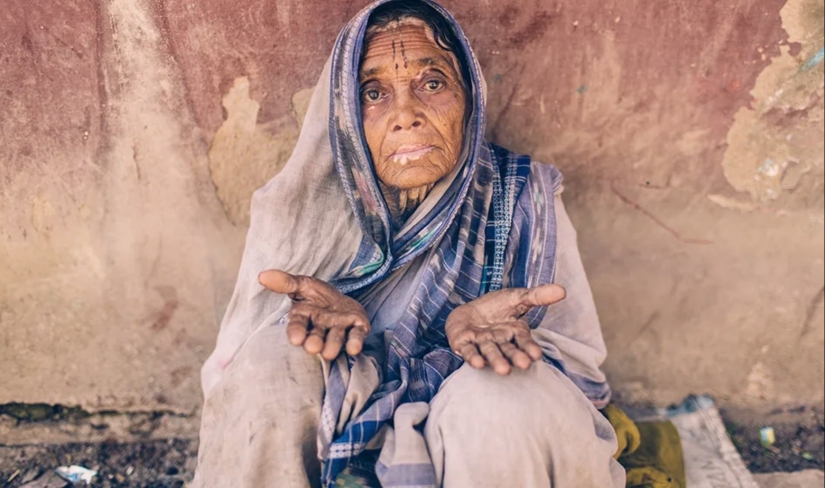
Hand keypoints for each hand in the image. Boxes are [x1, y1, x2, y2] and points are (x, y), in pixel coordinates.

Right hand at [259, 270, 369, 359]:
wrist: (342, 301)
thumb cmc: (318, 296)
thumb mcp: (303, 285)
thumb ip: (285, 282)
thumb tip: (262, 275)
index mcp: (305, 316)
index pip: (298, 325)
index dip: (296, 332)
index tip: (296, 340)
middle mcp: (321, 326)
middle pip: (317, 335)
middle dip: (315, 341)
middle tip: (313, 348)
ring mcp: (339, 328)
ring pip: (335, 338)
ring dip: (333, 345)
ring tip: (329, 352)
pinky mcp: (356, 328)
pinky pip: (355, 335)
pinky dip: (355, 342)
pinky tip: (354, 349)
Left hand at [445, 284, 565, 374]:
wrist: (468, 310)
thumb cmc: (496, 307)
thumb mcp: (517, 297)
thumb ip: (537, 296)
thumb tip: (562, 290)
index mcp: (514, 332)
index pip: (524, 341)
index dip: (529, 348)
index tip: (536, 355)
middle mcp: (500, 341)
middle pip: (508, 350)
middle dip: (515, 357)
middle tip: (523, 365)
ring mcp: (482, 344)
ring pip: (490, 352)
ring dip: (496, 361)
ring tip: (503, 370)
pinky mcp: (464, 344)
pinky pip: (469, 351)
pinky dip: (473, 358)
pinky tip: (477, 364)